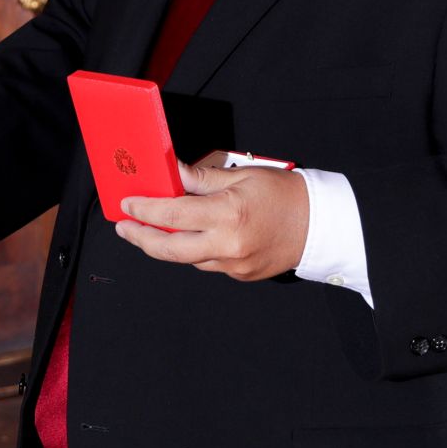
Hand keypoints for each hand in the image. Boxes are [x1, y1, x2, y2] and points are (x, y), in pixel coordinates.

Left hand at [115, 153, 308, 281]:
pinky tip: (190, 235)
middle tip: (124, 227)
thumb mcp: (242, 175)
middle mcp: (229, 245)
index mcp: (229, 215)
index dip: (144, 210)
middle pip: (169, 249)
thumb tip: (170, 172)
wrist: (322, 224)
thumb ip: (202, 179)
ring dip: (166, 244)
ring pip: (187, 258)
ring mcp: (234, 265)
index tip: (127, 204)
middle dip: (141, 238)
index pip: (172, 215)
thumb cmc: (285, 194)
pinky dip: (194, 249)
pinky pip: (207, 263)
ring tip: (151, 228)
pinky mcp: (241, 275)